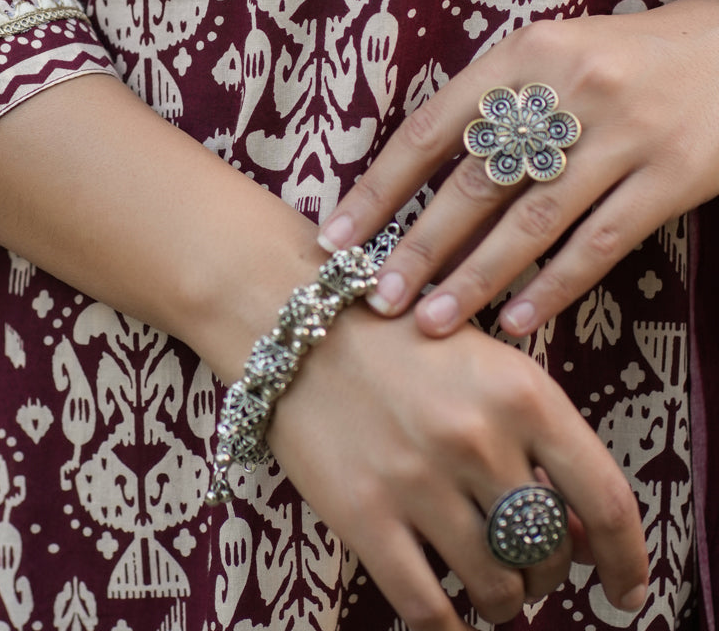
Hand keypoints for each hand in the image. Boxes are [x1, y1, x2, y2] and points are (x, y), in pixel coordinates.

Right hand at [268, 309, 648, 625]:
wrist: (295, 323)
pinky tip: (454, 617)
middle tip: (530, 568)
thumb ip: (539, 438)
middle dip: (549, 574)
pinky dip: (452, 628)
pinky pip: (429, 608)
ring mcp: (419, 481)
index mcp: (522, 392)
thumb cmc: (400, 339)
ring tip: (490, 583)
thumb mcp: (485, 364)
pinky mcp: (365, 515)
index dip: (628, 560)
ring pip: (497, 588)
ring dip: (504, 600)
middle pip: (549, 553)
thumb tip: (588, 537)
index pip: (605, 499)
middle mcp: (477, 438)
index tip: (628, 592)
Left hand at [318, 0, 718, 338]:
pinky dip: (552, 286)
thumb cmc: (624, 59)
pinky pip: (599, 244)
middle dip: (418, 247)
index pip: (432, 128)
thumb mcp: (553, 54)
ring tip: (430, 321)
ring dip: (475, 278)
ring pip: (532, 222)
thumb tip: (417, 180)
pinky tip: (514, 320)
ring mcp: (622, 136)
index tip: (338, 236)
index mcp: (524, 54)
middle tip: (374, 298)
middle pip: (475, 182)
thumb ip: (494, 103)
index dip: (380, 188)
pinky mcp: (671, 177)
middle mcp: (567, 91)